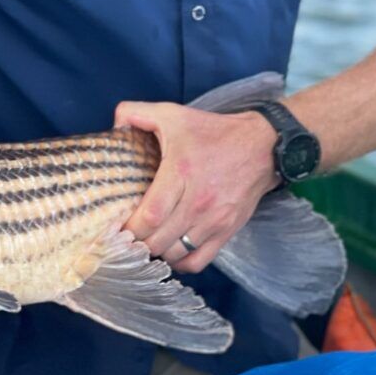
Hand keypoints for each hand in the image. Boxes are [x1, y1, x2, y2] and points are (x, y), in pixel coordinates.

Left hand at [114, 102, 278, 273]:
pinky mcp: (227, 232)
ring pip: (176, 254)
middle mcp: (198, 202)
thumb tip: (114, 125)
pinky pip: (198, 262)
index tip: (115, 226)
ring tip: (145, 242)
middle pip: (158, 240)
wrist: (262, 146)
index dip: (129, 228)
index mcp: (181, 172)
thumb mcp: (172, 113)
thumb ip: (137, 112)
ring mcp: (214, 221)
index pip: (150, 215)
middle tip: (126, 236)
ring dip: (156, 252)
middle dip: (136, 243)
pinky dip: (180, 262)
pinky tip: (170, 250)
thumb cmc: (212, 132)